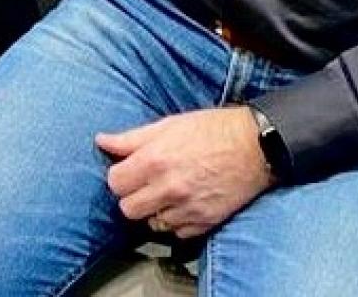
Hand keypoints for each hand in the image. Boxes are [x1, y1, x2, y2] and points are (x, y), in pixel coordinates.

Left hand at [96, 106, 273, 239]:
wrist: (255, 146)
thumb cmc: (212, 130)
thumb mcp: (168, 125)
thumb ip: (131, 138)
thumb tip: (102, 141)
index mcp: (155, 160)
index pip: (115, 183)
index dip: (119, 177)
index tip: (128, 172)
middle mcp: (169, 188)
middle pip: (128, 209)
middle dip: (132, 197)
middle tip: (143, 186)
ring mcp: (187, 208)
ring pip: (151, 224)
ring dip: (154, 211)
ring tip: (164, 195)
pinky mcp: (205, 222)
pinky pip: (177, 233)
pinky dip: (176, 222)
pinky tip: (182, 205)